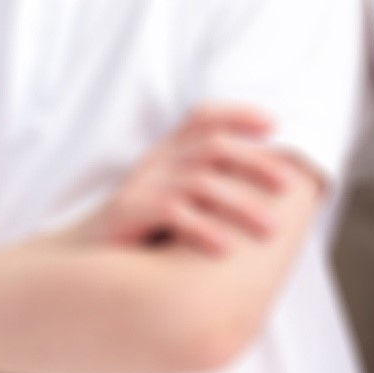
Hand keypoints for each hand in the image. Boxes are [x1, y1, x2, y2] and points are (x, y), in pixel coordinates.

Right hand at [80, 108, 298, 253]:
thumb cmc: (143, 229)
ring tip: (270, 229)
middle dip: (256, 164)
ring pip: (201, 183)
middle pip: (214, 147)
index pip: (204, 116)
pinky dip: (203, 229)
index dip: (239, 113)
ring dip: (241, 205)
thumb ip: (212, 184)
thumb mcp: (176, 198)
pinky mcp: (127, 212)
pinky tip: (226, 248)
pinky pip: (172, 213)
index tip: (276, 125)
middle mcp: (158, 161)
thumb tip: (272, 186)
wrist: (85, 258)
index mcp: (170, 152)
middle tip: (288, 186)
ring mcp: (142, 185)